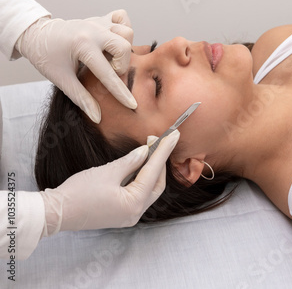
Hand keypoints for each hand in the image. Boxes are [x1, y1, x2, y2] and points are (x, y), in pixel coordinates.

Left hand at [15, 10, 135, 121]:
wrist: (36, 35)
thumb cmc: (46, 57)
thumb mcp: (62, 80)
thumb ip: (82, 98)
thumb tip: (98, 117)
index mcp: (83, 45)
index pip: (108, 73)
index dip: (120, 92)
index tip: (132, 105)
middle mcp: (94, 30)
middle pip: (125, 47)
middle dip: (121, 65)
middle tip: (108, 71)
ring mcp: (98, 22)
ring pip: (127, 32)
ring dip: (123, 48)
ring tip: (109, 58)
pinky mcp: (100, 18)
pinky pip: (122, 17)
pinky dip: (123, 29)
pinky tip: (113, 41)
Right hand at [40, 130, 179, 233]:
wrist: (57, 212)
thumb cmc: (79, 192)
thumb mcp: (108, 172)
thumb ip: (130, 161)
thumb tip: (145, 151)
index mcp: (134, 204)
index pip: (154, 172)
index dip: (164, 151)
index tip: (173, 135)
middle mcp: (135, 214)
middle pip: (157, 184)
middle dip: (160, 161)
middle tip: (158, 139)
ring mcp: (128, 216)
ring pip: (149, 189)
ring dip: (151, 169)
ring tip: (150, 148)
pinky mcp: (121, 213)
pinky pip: (138, 194)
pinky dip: (141, 178)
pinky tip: (139, 163)